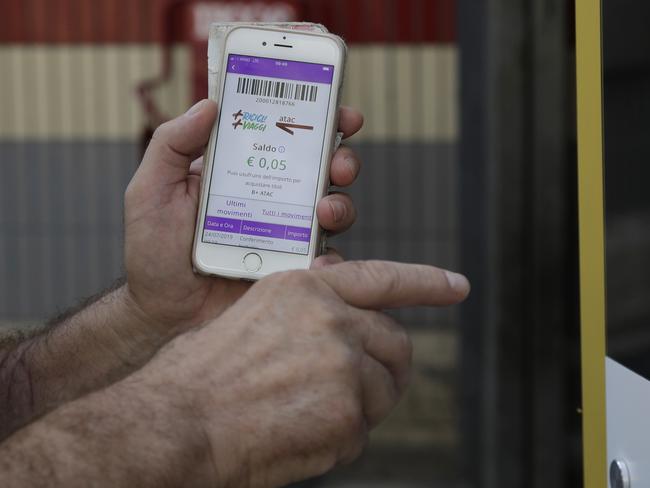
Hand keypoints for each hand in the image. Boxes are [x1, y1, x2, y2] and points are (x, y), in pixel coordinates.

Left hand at [123, 100, 363, 330]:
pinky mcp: (294, 270)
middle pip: (321, 169)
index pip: (284, 135)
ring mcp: (287, 234)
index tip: (337, 109)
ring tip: (325, 212)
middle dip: (342, 158)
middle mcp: (272, 197)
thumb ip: (171, 144)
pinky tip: (318, 262)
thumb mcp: (151, 190)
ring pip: (334, 210)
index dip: (317, 117)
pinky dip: (331, 259)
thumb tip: (209, 104)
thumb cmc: (154, 251)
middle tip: (338, 163)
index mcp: (243, 170)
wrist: (164, 314)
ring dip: (341, 205)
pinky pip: (327, 261)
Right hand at [139, 260, 469, 486]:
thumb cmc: (203, 375)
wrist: (176, 423)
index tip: (457, 285)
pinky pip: (363, 429)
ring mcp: (344, 363)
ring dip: (361, 405)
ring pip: (385, 387)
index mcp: (305, 287)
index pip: (381, 279)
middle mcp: (332, 317)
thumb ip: (307, 316)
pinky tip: (299, 435)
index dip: (425, 282)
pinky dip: (340, 439)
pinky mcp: (348, 411)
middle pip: (394, 342)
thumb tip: (346, 330)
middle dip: (384, 367)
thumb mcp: (254, 318)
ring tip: (309, 414)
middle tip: (360, 388)